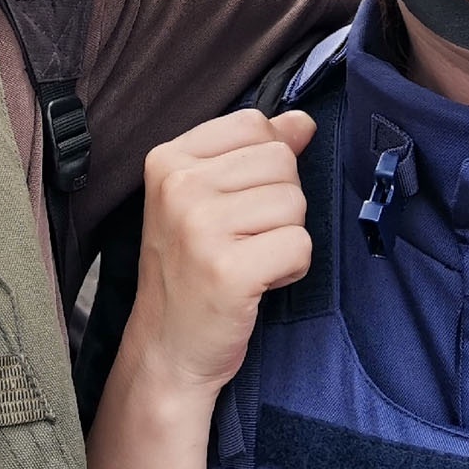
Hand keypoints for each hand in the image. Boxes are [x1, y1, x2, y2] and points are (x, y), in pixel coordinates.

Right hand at [127, 108, 315, 398]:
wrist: (167, 347)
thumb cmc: (190, 270)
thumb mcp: (207, 198)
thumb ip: (252, 152)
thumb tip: (301, 121)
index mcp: (168, 159)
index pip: (255, 124)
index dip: (264, 166)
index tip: (236, 203)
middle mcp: (178, 186)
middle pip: (281, 161)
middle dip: (279, 203)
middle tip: (243, 238)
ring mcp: (200, 228)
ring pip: (295, 203)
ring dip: (286, 237)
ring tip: (248, 260)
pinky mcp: (228, 270)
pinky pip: (300, 245)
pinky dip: (291, 268)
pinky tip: (258, 282)